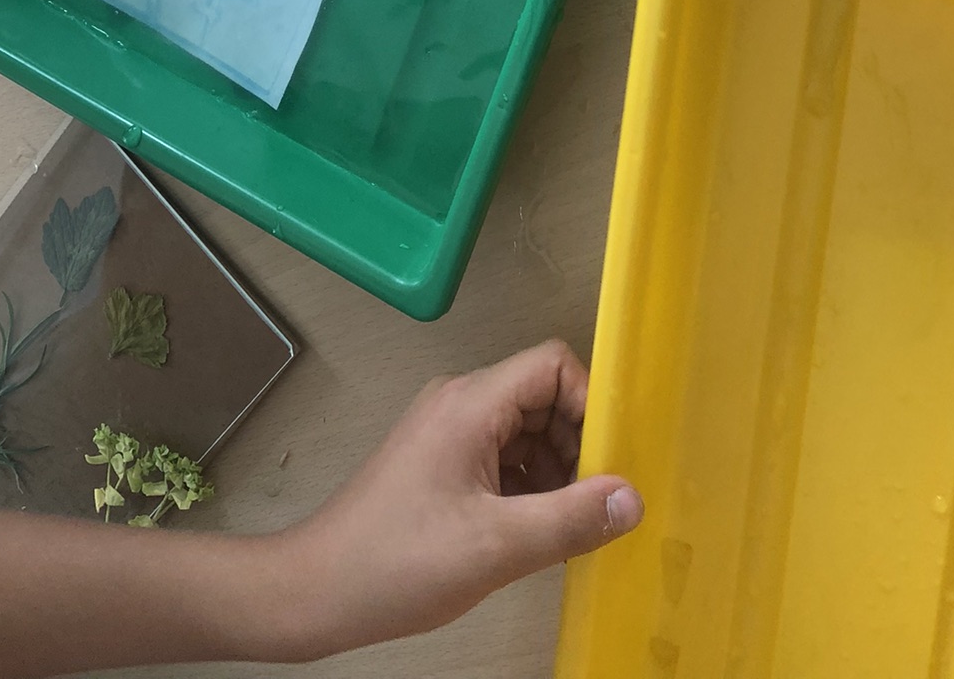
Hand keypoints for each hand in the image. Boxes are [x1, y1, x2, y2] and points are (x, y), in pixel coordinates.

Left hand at [286, 339, 641, 655]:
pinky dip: (530, 488)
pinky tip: (537, 534)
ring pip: (527, 431)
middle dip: (578, 444)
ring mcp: (449, 434)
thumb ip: (569, 519)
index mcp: (470, 404)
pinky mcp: (443, 464)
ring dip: (557, 471)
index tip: (609, 462)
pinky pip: (504, 457)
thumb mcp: (496, 547)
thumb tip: (632, 497)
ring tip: (568, 527)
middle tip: (596, 504)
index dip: (590, 404)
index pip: (551, 365)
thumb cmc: (399, 561)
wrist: (321, 588)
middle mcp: (460, 404)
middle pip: (543, 397)